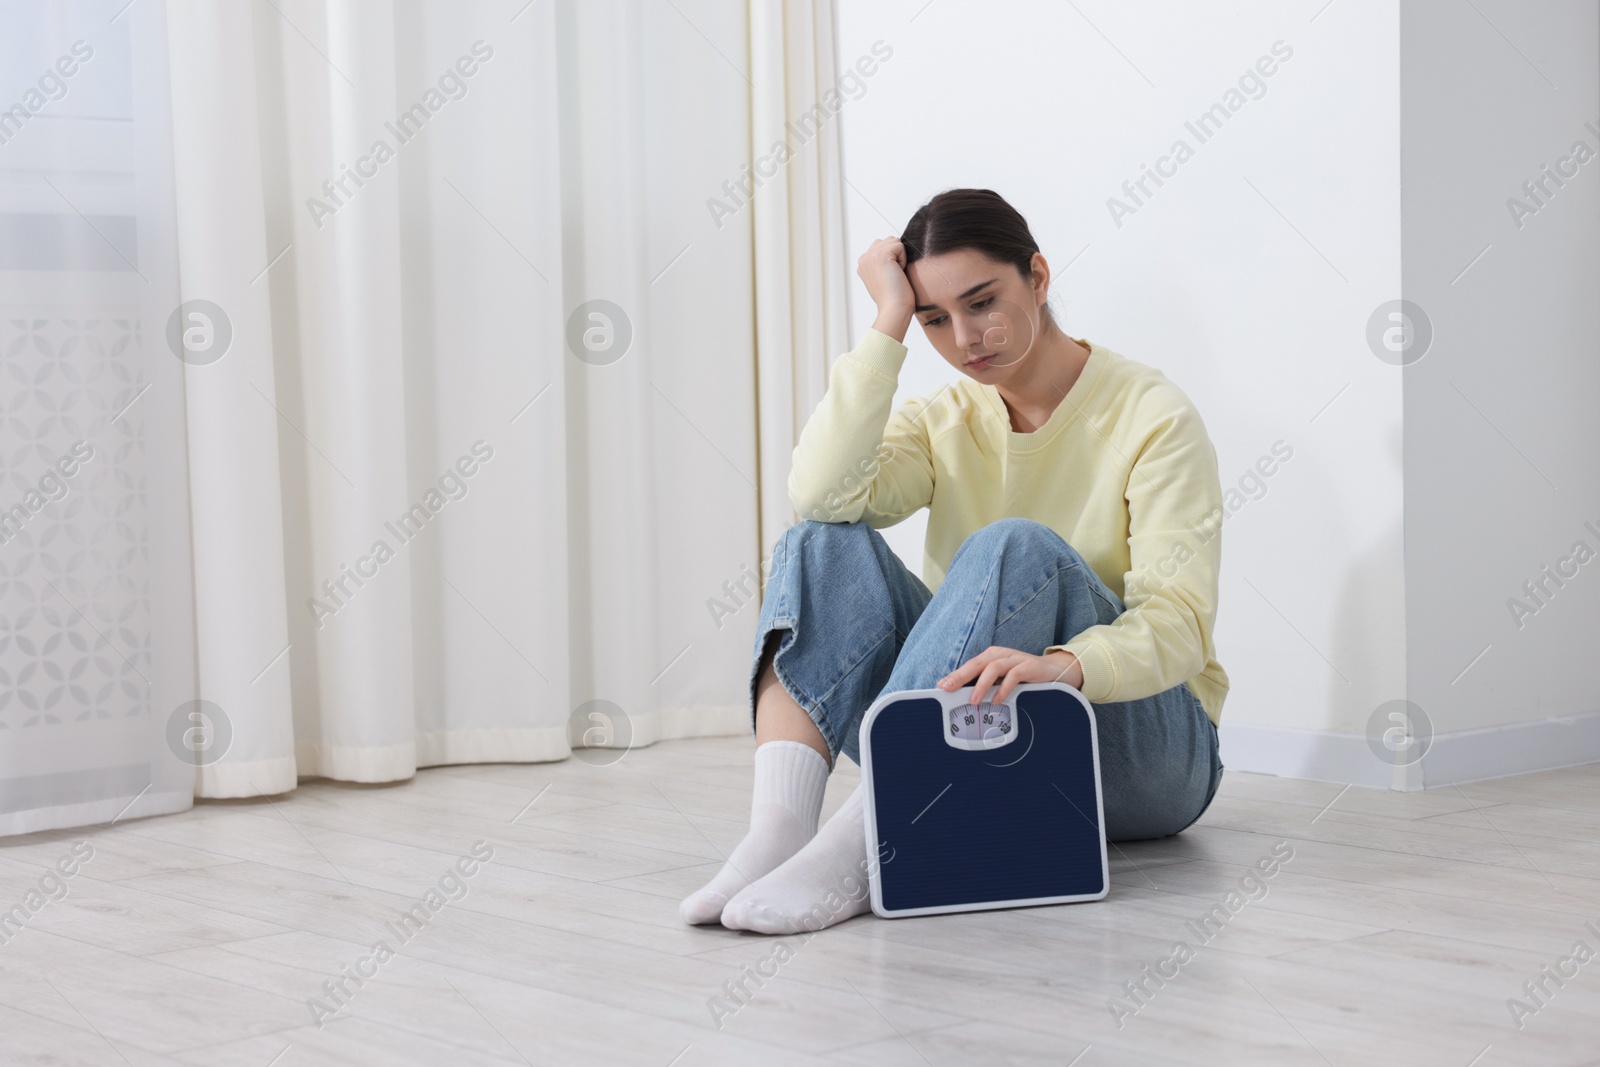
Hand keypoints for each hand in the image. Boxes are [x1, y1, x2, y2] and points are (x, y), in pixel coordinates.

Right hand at [857, 236, 914, 340]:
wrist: (894, 309)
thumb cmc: (893, 299)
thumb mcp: (883, 278)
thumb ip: (883, 264)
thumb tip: (894, 256)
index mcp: (863, 264)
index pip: (883, 246)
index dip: (893, 259)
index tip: (889, 278)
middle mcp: (864, 258)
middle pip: (888, 241)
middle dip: (896, 255)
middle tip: (893, 276)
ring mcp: (870, 255)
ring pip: (894, 242)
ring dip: (900, 257)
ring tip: (895, 274)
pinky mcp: (881, 255)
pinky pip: (900, 246)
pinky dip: (903, 260)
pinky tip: (897, 273)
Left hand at [936, 647, 1082, 705]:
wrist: (1056, 672)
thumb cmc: (1025, 678)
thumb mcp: (1002, 682)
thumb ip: (987, 688)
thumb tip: (965, 703)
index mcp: (991, 658)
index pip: (969, 666)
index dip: (954, 676)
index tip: (941, 687)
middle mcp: (1001, 656)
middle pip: (976, 664)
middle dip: (960, 676)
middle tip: (948, 689)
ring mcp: (1015, 659)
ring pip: (993, 667)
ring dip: (981, 685)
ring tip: (973, 701)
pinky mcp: (1029, 666)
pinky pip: (1014, 675)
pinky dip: (1004, 688)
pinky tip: (997, 699)